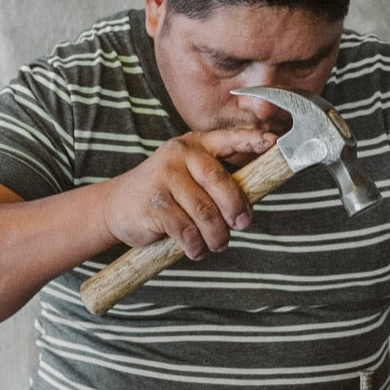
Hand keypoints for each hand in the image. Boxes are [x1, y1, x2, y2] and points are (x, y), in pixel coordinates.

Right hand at [102, 129, 276, 258]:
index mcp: (195, 144)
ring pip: (206, 212)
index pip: (229, 139)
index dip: (252, 140)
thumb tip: (254, 198)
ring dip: (217, 235)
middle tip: (243, 225)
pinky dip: (196, 246)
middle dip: (236, 208)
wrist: (115, 206)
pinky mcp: (155, 203)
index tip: (274, 143)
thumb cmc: (164, 193)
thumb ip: (217, 179)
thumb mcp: (188, 176)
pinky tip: (195, 250)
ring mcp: (165, 177)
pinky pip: (187, 230)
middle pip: (220, 181)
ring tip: (217, 244)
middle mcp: (180, 155)